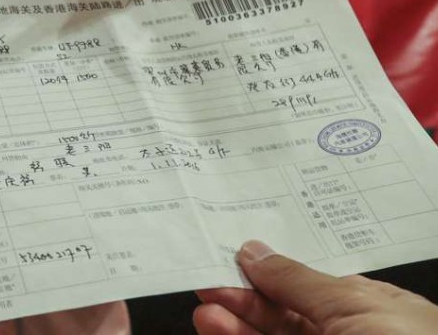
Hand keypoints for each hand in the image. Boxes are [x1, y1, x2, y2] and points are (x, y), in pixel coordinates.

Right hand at [194, 240, 437, 334]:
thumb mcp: (355, 305)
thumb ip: (299, 280)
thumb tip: (256, 253)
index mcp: (373, 312)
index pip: (310, 286)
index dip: (269, 273)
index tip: (231, 261)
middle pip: (286, 316)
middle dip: (245, 300)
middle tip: (210, 286)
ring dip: (236, 325)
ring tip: (208, 312)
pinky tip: (218, 328)